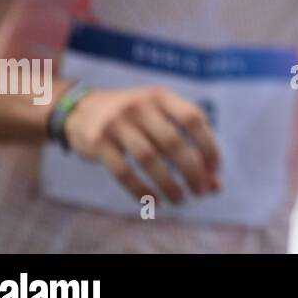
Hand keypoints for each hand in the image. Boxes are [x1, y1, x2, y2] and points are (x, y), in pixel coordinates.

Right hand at [63, 85, 220, 203]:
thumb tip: (216, 186)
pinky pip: (123, 171)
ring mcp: (116, 122)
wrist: (81, 109)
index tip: (215, 171)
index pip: (193, 118)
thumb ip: (188, 144)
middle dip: (192, 170)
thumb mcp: (160, 118)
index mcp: (161, 96)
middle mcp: (140, 105)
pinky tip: (154, 202)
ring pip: (149, 158)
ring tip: (180, 200)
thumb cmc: (135, 119)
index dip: (208, 145)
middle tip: (201, 191)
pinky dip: (140, 190)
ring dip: (168, 183)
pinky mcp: (97, 142)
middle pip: (173, 142)